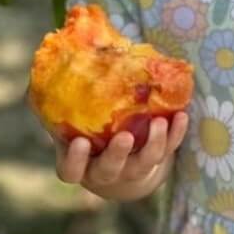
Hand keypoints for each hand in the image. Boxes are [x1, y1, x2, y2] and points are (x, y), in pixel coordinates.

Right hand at [55, 112, 188, 197]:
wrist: (120, 164)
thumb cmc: (87, 133)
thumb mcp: (71, 121)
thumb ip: (61, 100)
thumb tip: (52, 60)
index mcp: (80, 164)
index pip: (71, 170)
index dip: (75, 160)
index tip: (80, 142)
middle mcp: (105, 172)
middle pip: (110, 170)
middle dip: (118, 155)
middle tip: (125, 137)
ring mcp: (132, 170)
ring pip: (143, 164)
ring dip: (153, 144)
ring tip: (159, 122)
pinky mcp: (156, 162)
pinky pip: (168, 151)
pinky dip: (176, 135)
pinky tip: (182, 116)